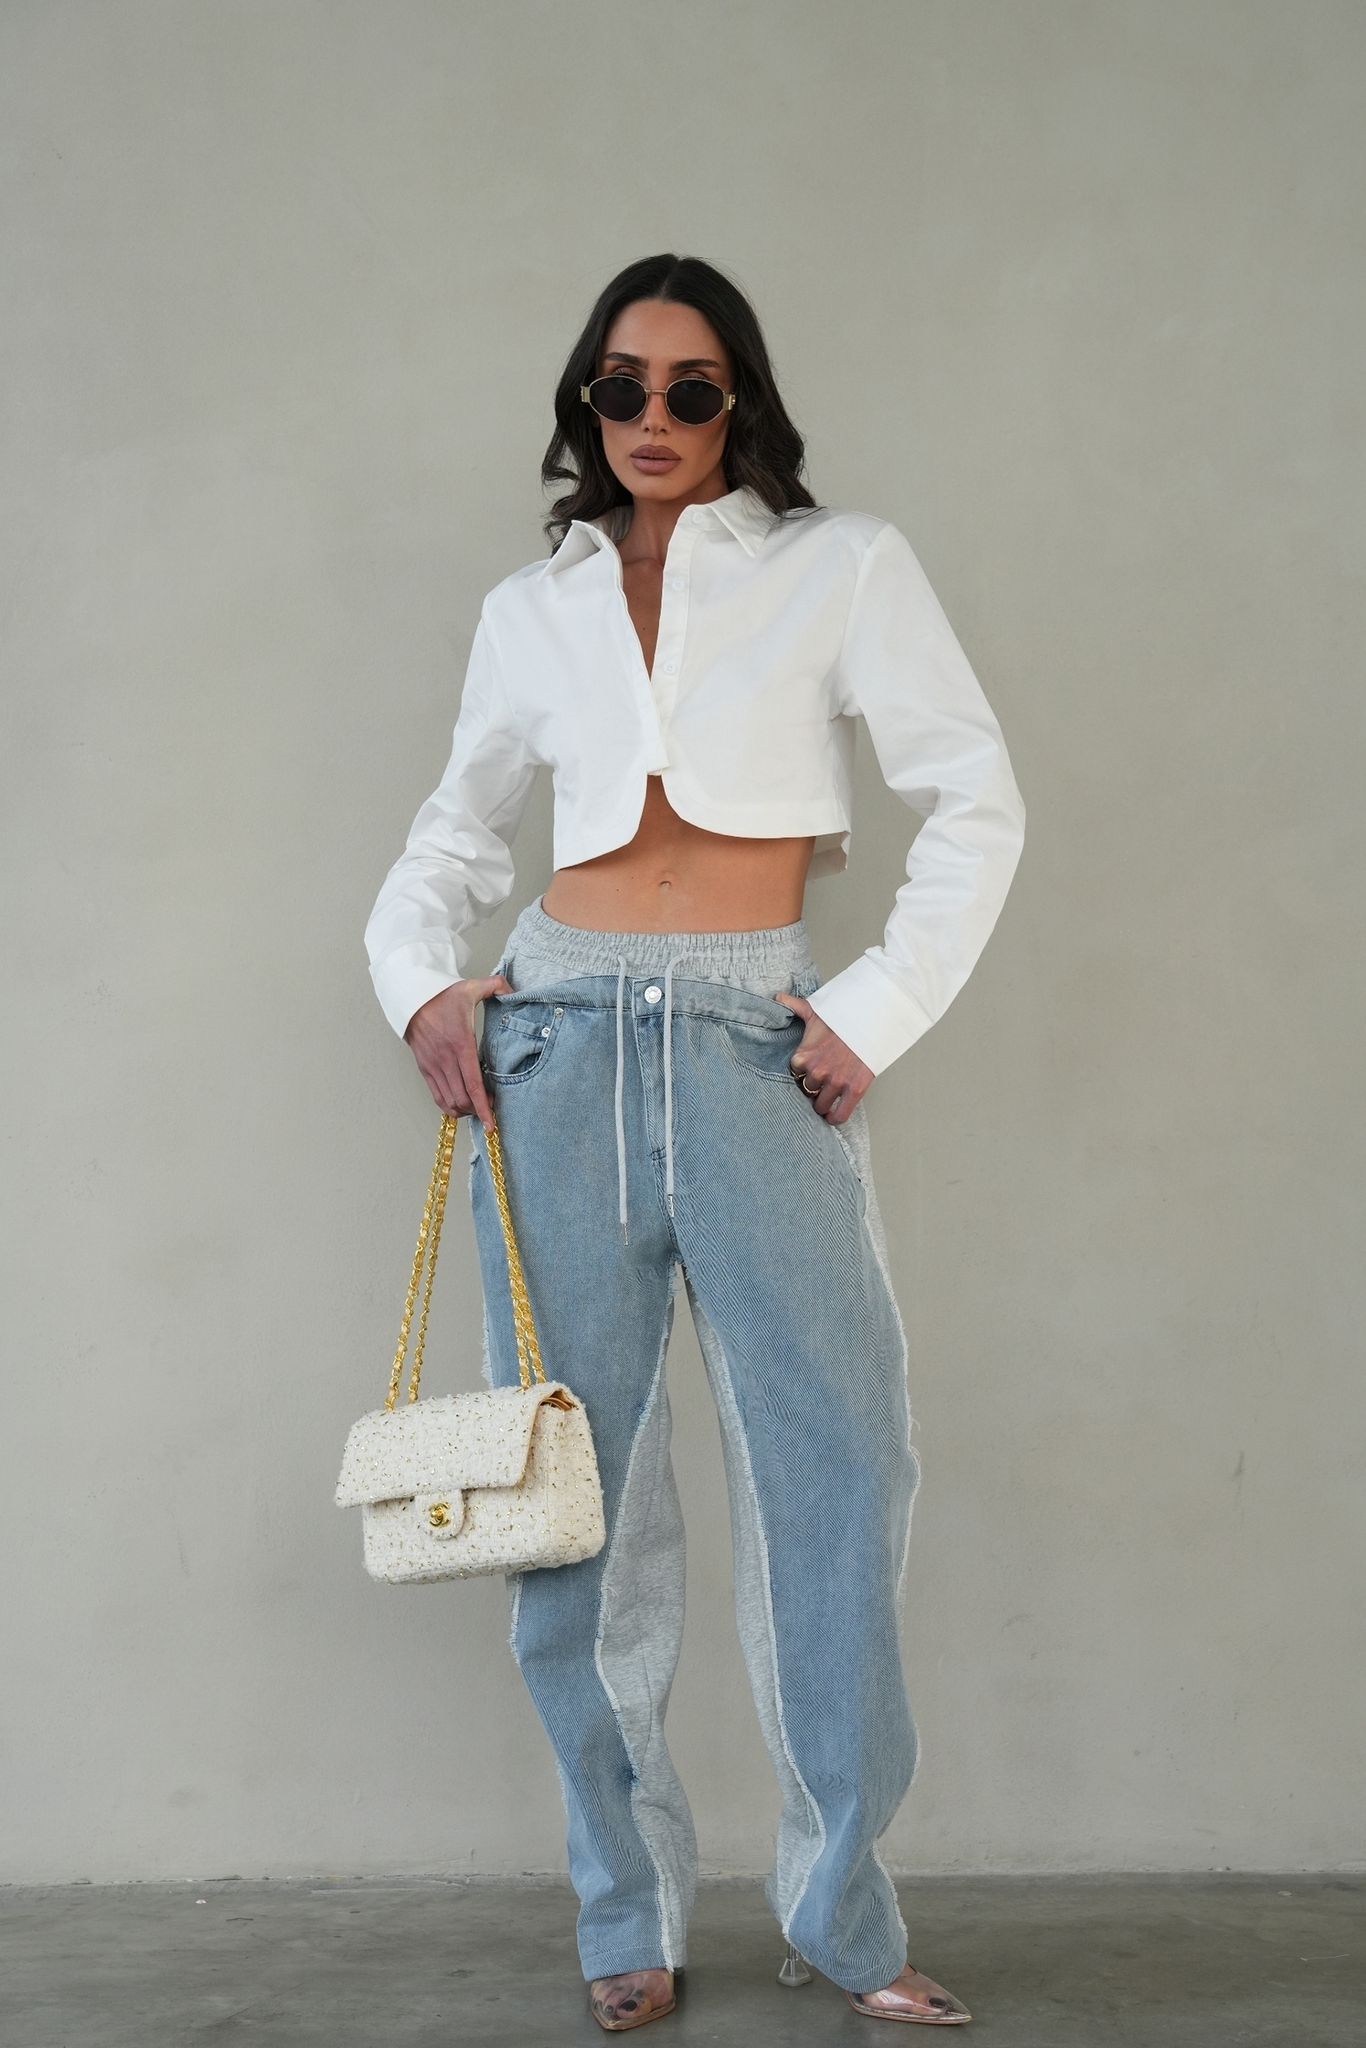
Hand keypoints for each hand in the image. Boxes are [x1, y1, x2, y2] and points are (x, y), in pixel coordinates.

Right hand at [404, 973, 512, 1129]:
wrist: (411, 998)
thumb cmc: (441, 995)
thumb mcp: (471, 987)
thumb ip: (497, 986)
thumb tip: (513, 991)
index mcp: (461, 1044)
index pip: (473, 1084)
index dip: (484, 1107)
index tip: (492, 1123)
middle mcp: (445, 1059)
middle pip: (462, 1099)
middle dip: (478, 1110)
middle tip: (492, 1109)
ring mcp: (433, 1066)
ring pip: (449, 1101)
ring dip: (465, 1109)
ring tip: (477, 1107)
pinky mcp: (425, 1068)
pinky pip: (437, 1096)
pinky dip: (449, 1105)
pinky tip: (461, 1104)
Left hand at [773, 994, 872, 1124]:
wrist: (872, 1017)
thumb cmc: (844, 1015)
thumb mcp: (815, 1010)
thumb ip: (794, 1006)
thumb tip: (778, 997)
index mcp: (803, 1056)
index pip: (793, 1075)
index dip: (801, 1074)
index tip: (807, 1072)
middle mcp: (816, 1072)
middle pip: (805, 1091)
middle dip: (811, 1088)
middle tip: (820, 1082)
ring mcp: (836, 1082)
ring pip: (819, 1105)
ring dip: (822, 1103)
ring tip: (826, 1097)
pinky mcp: (854, 1090)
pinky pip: (839, 1115)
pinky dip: (834, 1118)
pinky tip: (832, 1115)